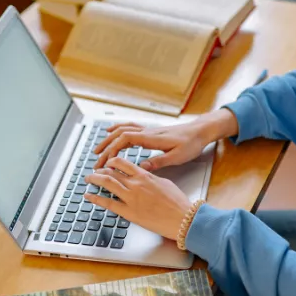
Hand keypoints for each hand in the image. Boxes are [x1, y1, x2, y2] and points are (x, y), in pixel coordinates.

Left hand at [84, 157, 191, 240]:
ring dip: (95, 180)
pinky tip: (88, 196)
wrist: (183, 218)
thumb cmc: (178, 202)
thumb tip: (144, 176)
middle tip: (94, 171)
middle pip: (111, 172)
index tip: (107, 163)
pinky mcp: (129, 212)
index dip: (112, 162)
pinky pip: (108, 203)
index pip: (123, 163)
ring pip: (107, 184)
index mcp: (145, 176)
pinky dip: (96, 198)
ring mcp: (131, 198)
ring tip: (88, 179)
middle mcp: (135, 184)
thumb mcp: (165, 183)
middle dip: (100, 171)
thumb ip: (151, 178)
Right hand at [93, 113, 231, 171]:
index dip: (112, 149)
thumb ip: (159, 161)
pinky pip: (129, 127)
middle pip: (119, 135)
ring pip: (122, 130)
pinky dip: (117, 129)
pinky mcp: (150, 131)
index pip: (125, 139)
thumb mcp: (178, 156)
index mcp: (151, 138)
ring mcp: (148, 130)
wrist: (200, 131)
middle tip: (96, 161)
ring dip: (108, 139)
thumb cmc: (191, 144)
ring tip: (98, 150)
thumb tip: (142, 167)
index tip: (105, 161)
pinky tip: (111, 132)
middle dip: (105, 147)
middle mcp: (147, 132)